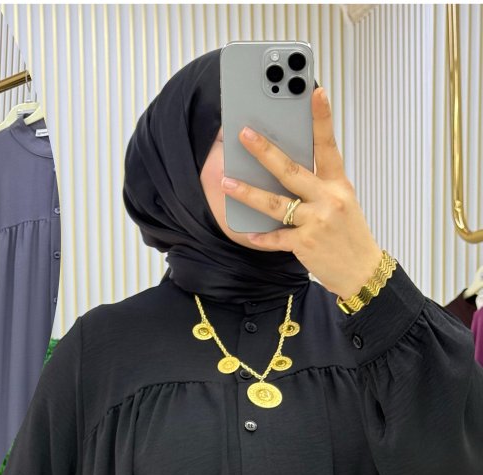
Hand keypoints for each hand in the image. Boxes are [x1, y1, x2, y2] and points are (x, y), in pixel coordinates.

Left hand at [220, 87, 382, 300]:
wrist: (362, 270)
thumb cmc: (348, 234)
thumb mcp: (342, 202)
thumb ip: (319, 185)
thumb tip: (284, 169)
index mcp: (339, 184)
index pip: (329, 145)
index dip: (322, 118)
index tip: (315, 91)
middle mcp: (328, 199)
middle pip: (291, 170)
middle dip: (265, 151)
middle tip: (245, 134)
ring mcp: (317, 221)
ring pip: (275, 203)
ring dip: (248, 192)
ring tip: (227, 181)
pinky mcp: (305, 245)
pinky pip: (276, 238)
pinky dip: (261, 236)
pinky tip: (246, 232)